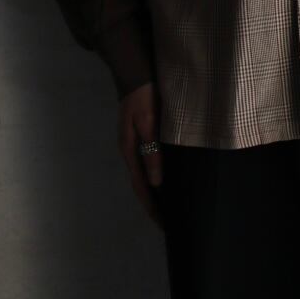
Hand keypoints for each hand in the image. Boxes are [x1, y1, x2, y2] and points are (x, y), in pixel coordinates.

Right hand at [117, 81, 163, 227]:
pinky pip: (148, 164)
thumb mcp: (149, 124)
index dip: (151, 207)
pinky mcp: (141, 137)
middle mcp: (130, 152)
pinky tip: (166, 181)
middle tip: (169, 223)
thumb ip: (152, 152)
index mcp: (130, 151)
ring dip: (155, 193)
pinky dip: (157, 177)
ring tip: (169, 208)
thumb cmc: (144, 98)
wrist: (136, 75)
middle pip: (141, 186)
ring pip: (145, 176)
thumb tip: (156, 183)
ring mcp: (134, 145)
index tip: (163, 224)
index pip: (141, 187)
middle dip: (153, 205)